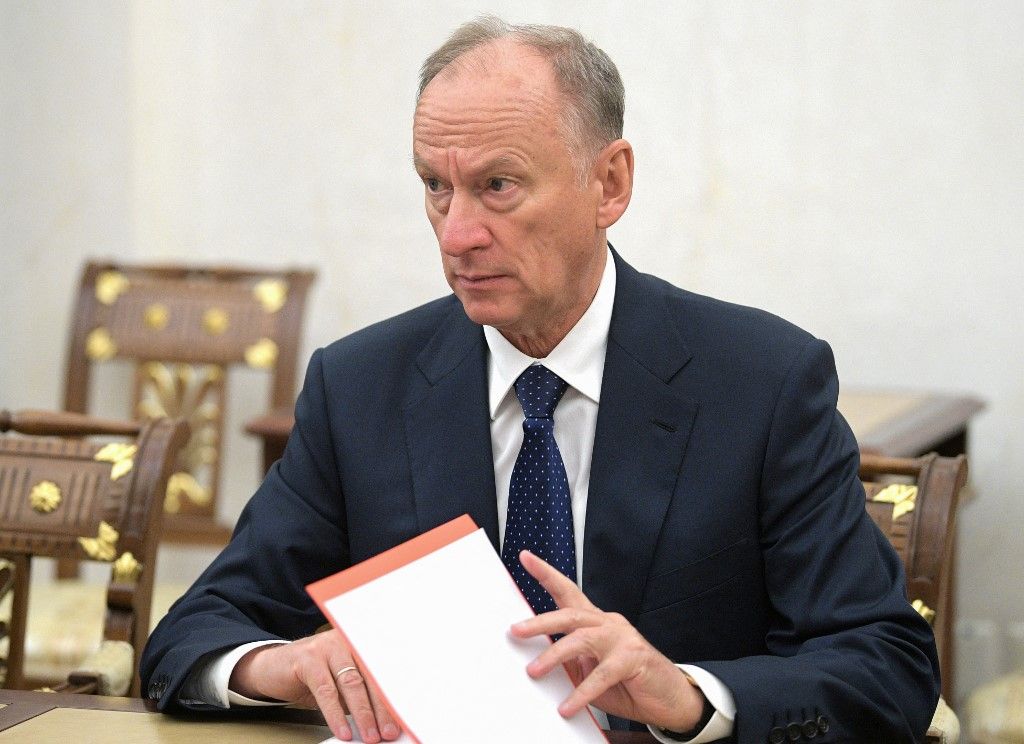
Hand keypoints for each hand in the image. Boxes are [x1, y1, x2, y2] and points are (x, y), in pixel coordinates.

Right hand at [229, 629, 400, 742]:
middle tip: (390, 731)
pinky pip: (326, 690)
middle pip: (372, 677)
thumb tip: (383, 720)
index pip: (383, 672)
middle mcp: (348, 641)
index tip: (403, 719)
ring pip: (351, 683)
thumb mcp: (340, 683)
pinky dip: (335, 714)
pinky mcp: (308, 658)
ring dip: (363, 713)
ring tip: (370, 735)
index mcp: (361, 644)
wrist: (273, 667)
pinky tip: (342, 730)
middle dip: (383, 708)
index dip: (393, 697)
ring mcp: (328, 647)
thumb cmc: (312, 675)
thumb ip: (360, 695)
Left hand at [509, 550, 704, 731]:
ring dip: (554, 654)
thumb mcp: (590, 672)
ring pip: (582, 638)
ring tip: (534, 671)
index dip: (546, 574)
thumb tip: (538, 663)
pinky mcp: (634, 658)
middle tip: (516, 630)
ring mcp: (623, 638)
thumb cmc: (629, 684)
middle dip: (540, 621)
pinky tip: (569, 706)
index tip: (525, 557)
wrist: (672, 700)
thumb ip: (570, 664)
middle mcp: (609, 623)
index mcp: (596, 622)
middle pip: (570, 613)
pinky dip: (582, 691)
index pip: (568, 591)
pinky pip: (602, 674)